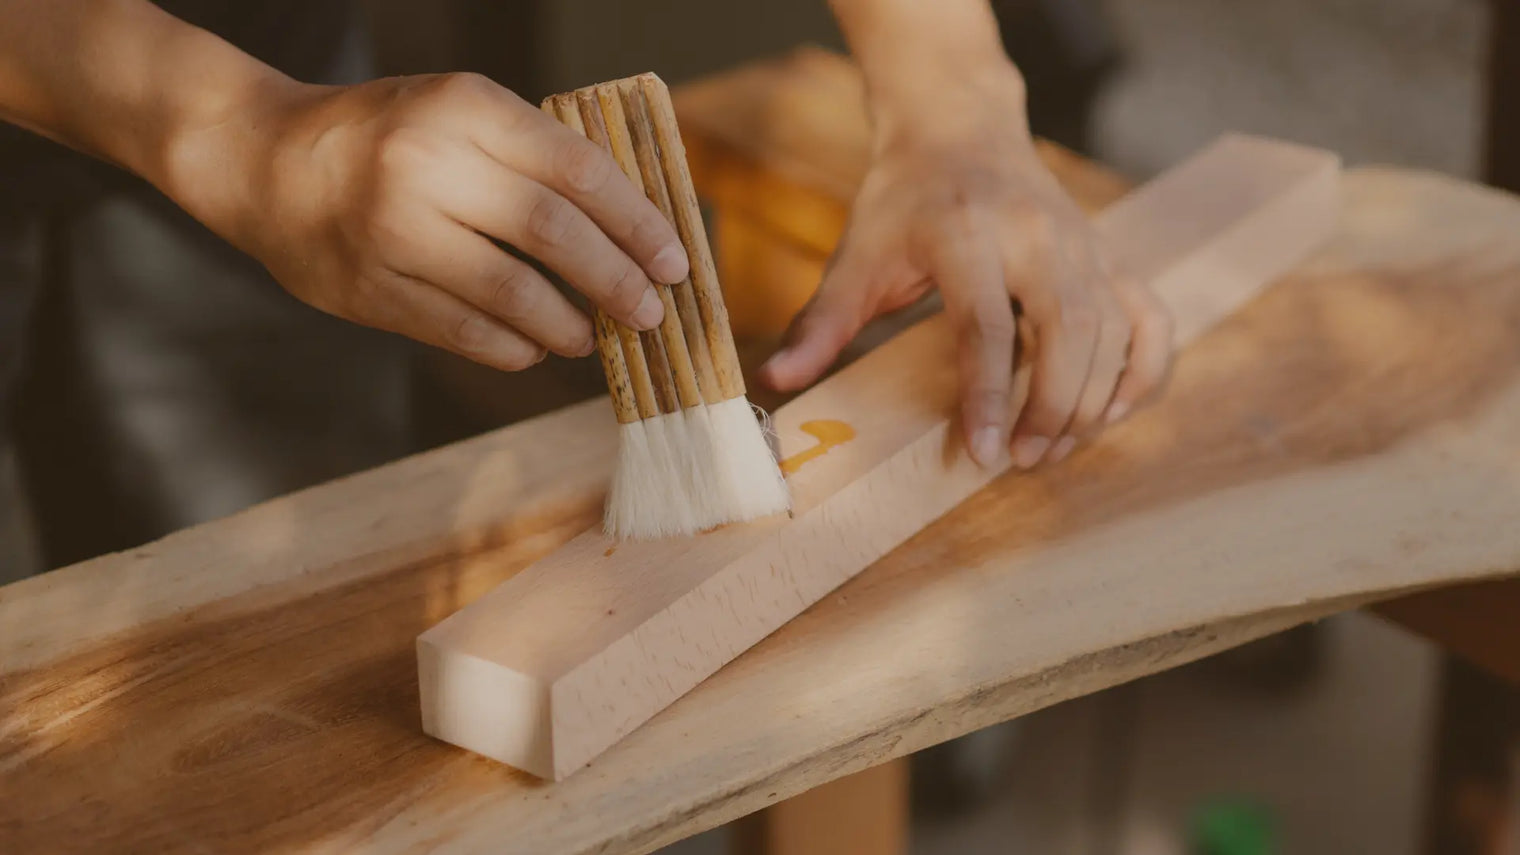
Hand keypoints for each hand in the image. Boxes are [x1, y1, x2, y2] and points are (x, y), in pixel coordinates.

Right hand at [173, 73, 688, 370]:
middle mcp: (426, 165)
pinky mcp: (368, 289)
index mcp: (463, 108)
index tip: (673, 260)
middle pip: (551, 231)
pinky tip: (535, 348)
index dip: (636, 221)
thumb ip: (533, 158)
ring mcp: (392, 231)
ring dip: (568, 323)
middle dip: (615, 279)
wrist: (263, 162)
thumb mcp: (458, 115)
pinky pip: (462, 330)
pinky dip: (512, 347)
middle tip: (650, 312)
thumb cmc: (385, 137)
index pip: (576, 169)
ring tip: (593, 335)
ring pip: (510, 291)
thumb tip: (632, 229)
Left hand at [760, 68, 1171, 468]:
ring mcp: (1085, 244)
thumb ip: (823, 322)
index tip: (981, 454)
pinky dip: (1144, 370)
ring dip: (1093, 400)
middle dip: (1051, 407)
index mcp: (969, 235)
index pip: (987, 327)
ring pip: (1114, 330)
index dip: (986, 396)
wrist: (960, 130)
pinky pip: (1151, 318)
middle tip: (1022, 460)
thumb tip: (776, 380)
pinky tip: (1112, 413)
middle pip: (1068, 331)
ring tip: (1054, 448)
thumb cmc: (903, 201)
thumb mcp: (856, 255)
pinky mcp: (1111, 255)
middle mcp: (1038, 236)